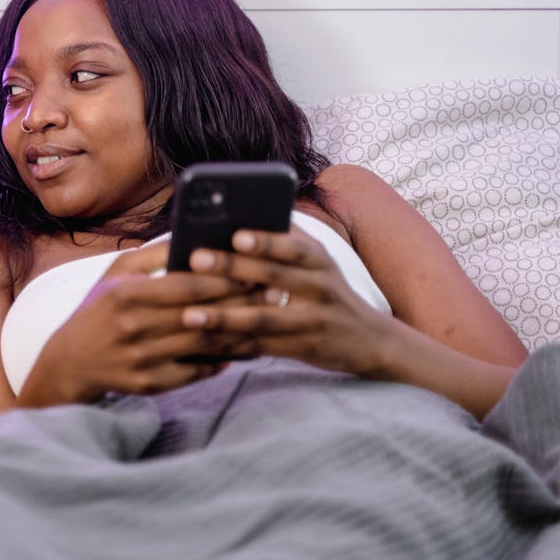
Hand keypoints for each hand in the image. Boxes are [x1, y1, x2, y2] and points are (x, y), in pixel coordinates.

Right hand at [19, 241, 257, 406]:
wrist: (70, 360)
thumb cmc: (100, 307)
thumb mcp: (117, 272)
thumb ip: (155, 253)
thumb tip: (195, 235)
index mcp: (127, 294)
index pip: (188, 285)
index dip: (225, 277)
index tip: (253, 268)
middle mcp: (133, 327)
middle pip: (202, 315)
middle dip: (241, 302)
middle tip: (273, 292)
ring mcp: (141, 359)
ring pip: (203, 345)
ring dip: (238, 333)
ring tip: (263, 320)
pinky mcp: (148, 384)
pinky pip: (194, 372)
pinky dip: (219, 362)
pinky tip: (236, 351)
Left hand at [180, 228, 398, 376]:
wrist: (371, 339)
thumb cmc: (328, 290)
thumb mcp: (318, 261)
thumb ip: (286, 238)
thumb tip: (240, 210)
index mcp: (318, 259)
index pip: (293, 245)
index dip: (266, 240)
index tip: (236, 233)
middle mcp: (319, 287)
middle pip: (273, 276)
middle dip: (232, 267)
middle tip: (195, 259)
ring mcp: (312, 321)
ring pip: (263, 318)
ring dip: (224, 317)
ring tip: (188, 315)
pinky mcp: (302, 349)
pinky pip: (261, 347)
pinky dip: (231, 346)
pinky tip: (202, 342)